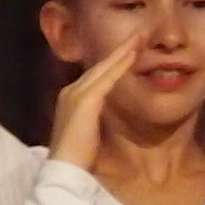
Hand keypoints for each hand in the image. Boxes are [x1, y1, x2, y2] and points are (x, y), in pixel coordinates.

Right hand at [48, 32, 145, 173]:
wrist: (65, 168)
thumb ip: (97, 117)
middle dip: (119, 50)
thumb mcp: (90, 130)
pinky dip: (120, 66)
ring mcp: (76, 94)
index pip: (96, 75)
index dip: (114, 61)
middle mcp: (71, 91)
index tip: (130, 49)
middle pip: (100, 66)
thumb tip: (109, 113)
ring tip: (139, 38)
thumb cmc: (80, 156)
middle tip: (138, 35)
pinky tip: (133, 55)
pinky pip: (107, 79)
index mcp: (72, 98)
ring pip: (103, 68)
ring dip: (122, 52)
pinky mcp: (85, 100)